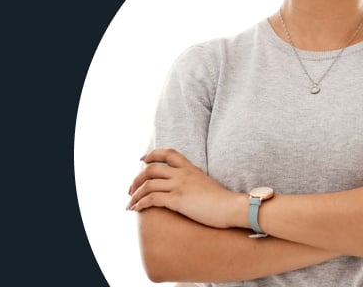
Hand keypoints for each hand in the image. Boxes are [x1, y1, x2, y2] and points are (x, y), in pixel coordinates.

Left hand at [127, 148, 243, 228]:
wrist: (231, 207)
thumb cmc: (223, 200)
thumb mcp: (206, 183)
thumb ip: (194, 180)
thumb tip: (186, 187)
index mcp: (190, 168)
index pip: (168, 153)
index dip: (152, 154)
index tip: (142, 159)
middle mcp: (182, 174)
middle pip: (151, 169)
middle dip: (136, 179)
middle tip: (130, 189)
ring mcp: (179, 186)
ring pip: (148, 184)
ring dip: (135, 194)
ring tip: (130, 203)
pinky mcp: (178, 200)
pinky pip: (152, 198)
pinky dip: (141, 203)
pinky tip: (137, 209)